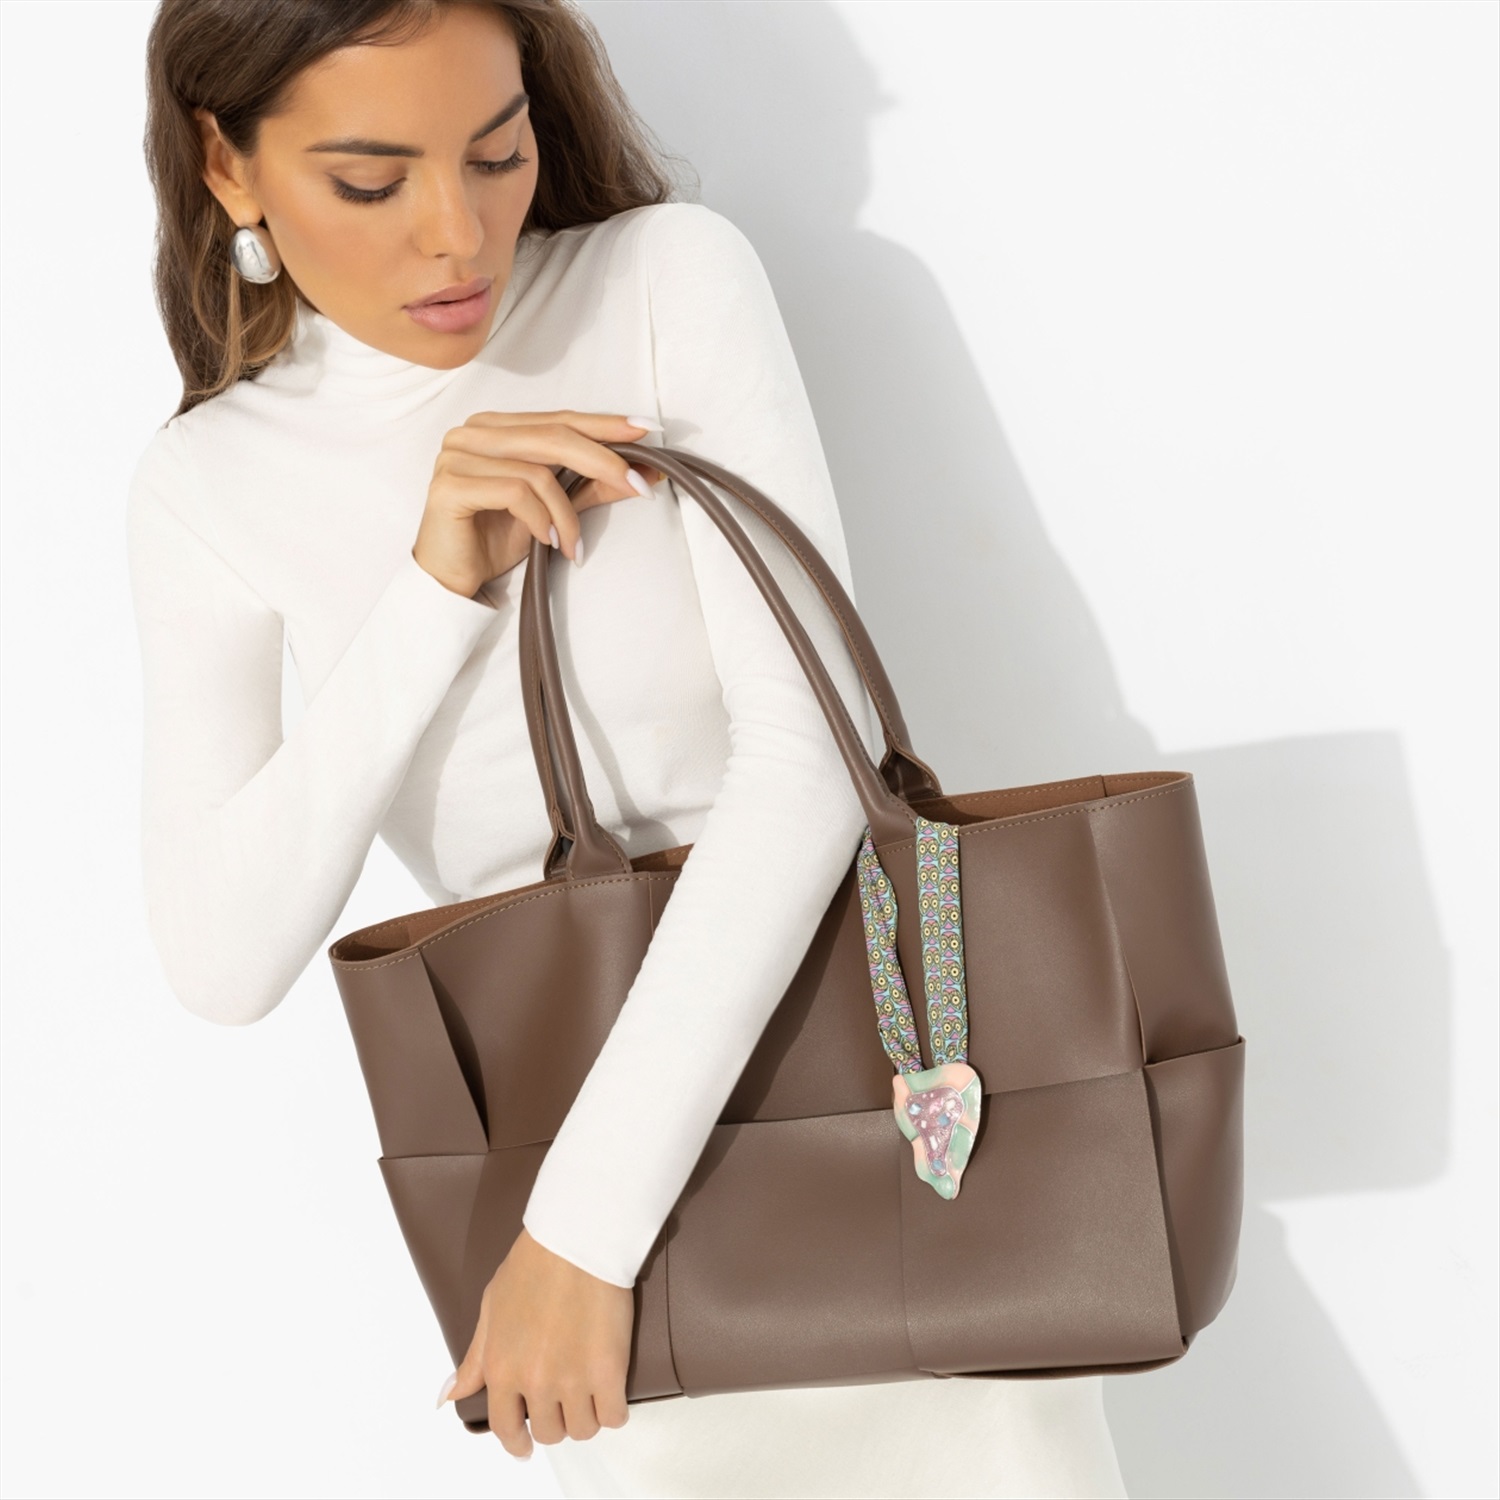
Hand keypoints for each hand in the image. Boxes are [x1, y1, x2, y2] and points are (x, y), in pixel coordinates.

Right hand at [412, 410, 662, 597]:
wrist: (452, 578)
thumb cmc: (496, 539)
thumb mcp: (553, 510)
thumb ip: (591, 487)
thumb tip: (643, 472)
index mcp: (497, 427)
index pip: (559, 419)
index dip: (604, 424)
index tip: (647, 429)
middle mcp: (474, 432)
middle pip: (553, 436)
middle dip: (604, 461)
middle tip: (639, 486)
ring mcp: (457, 455)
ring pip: (537, 471)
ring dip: (566, 514)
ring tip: (574, 545)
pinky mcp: (450, 485)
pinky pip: (514, 492)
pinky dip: (540, 520)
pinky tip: (546, 541)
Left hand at [440, 1227, 634, 1457]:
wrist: (577, 1238)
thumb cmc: (534, 1264)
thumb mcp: (491, 1309)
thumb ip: (474, 1359)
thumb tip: (449, 1396)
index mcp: (502, 1368)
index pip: (505, 1429)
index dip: (516, 1442)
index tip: (524, 1445)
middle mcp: (535, 1382)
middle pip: (549, 1433)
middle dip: (555, 1420)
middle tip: (564, 1399)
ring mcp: (574, 1379)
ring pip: (582, 1430)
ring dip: (586, 1416)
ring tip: (589, 1393)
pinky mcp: (609, 1371)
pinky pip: (613, 1416)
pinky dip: (613, 1409)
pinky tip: (610, 1392)